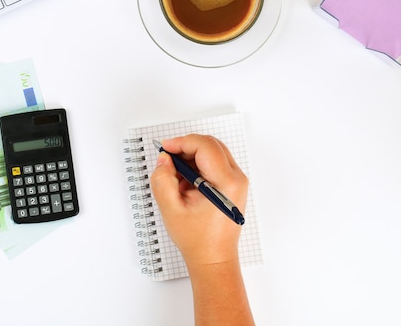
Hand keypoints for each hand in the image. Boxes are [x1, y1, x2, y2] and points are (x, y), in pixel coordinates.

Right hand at [150, 134, 248, 267]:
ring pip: (212, 152)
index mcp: (226, 183)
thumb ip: (163, 180)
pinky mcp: (232, 184)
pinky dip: (197, 165)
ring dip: (191, 156)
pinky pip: (215, 163)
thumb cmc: (198, 240)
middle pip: (210, 145)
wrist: (214, 258)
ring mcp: (237, 181)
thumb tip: (164, 160)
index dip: (182, 142)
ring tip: (175, 176)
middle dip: (186, 146)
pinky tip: (185, 182)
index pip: (204, 147)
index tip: (165, 148)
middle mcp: (236, 179)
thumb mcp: (171, 209)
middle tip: (167, 158)